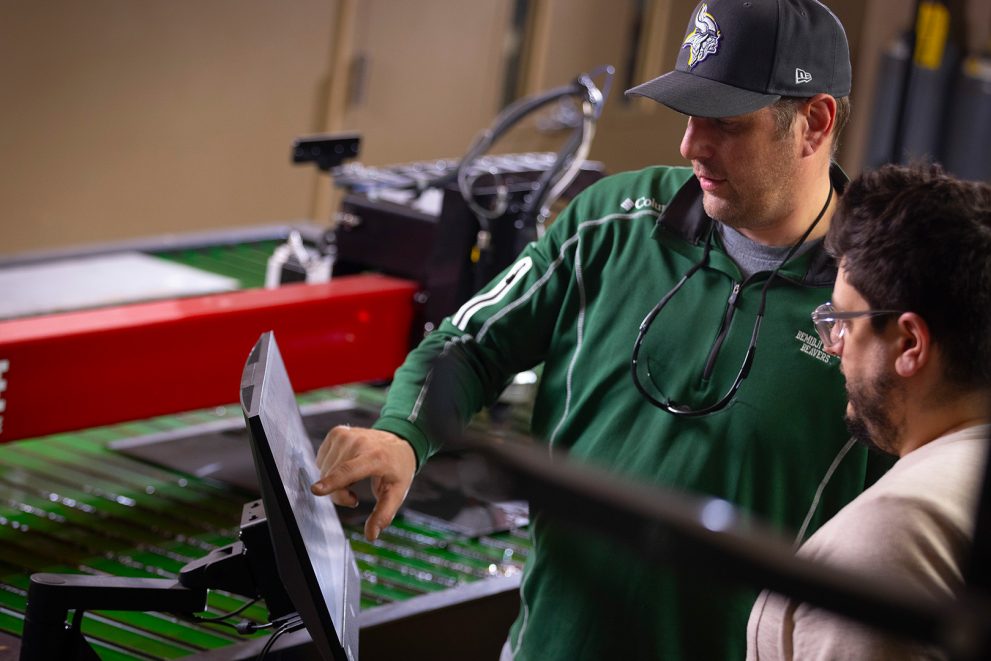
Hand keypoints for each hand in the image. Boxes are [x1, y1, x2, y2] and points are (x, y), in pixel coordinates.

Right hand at [310, 426, 415, 540]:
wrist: (399, 441)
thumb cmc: (397, 469)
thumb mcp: (397, 492)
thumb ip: (384, 514)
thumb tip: (371, 535)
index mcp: (376, 457)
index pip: (349, 471)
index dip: (332, 482)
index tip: (316, 490)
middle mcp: (359, 442)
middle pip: (333, 477)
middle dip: (339, 493)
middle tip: (354, 496)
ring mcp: (346, 435)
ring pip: (324, 470)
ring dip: (335, 481)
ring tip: (354, 478)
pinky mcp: (336, 432)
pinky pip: (322, 460)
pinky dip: (330, 468)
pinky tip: (346, 465)